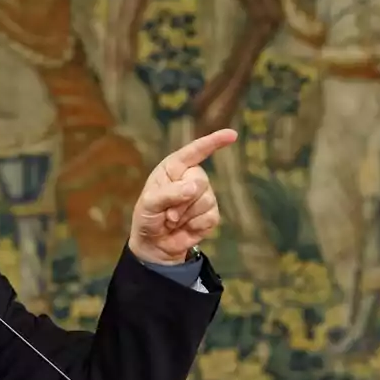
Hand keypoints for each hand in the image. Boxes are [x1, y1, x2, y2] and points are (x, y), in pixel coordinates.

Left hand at [128, 128, 237, 264]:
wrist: (154, 244)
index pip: (195, 151)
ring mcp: (203, 195)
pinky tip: (185, 227)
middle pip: (200, 180)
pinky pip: (210, 216)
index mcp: (174, 167)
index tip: (231, 135)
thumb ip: (169, 193)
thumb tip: (194, 188)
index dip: (213, 142)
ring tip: (173, 220)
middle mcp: (191, 177)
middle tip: (167, 213)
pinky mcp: (211, 214)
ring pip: (206, 199)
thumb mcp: (149, 203)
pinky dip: (194, 225)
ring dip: (186, 214)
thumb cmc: (148, 217)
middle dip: (182, 200)